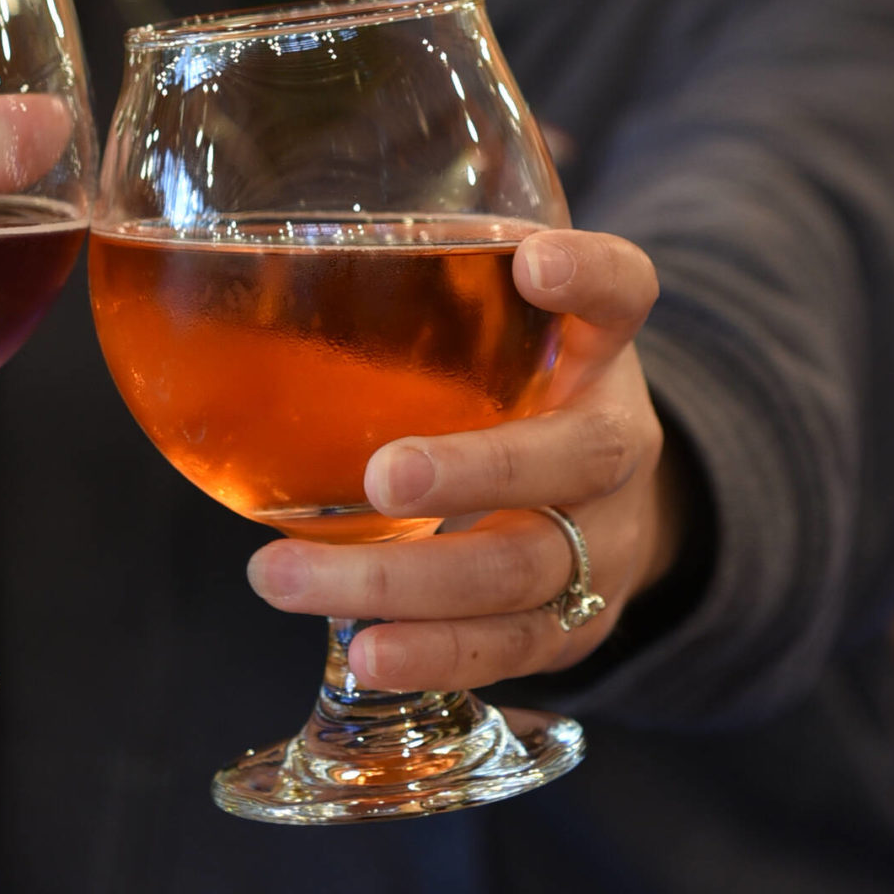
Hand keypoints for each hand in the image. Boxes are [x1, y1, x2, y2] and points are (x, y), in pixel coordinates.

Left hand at [247, 229, 673, 689]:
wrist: (606, 500)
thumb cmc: (516, 387)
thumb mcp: (499, 324)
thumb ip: (430, 279)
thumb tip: (270, 238)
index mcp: (600, 348)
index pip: (622, 292)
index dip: (588, 276)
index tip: (533, 262)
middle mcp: (617, 442)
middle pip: (575, 457)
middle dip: (479, 470)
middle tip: (383, 475)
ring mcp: (607, 541)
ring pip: (524, 570)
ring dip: (406, 581)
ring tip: (286, 579)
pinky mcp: (577, 621)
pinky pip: (511, 646)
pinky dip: (434, 655)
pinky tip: (360, 649)